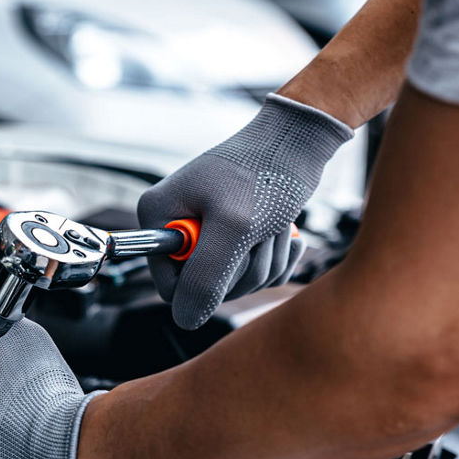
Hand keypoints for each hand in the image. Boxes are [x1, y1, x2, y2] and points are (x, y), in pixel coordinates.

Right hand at [137, 93, 352, 329]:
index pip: (169, 286)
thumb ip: (204, 278)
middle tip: (258, 232)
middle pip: (204, 287)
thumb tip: (185, 320)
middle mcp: (176, 225)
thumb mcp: (234, 228)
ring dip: (264, 261)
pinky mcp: (235, 236)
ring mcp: (206, 232)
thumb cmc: (266, 171)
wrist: (300, 139)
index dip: (204, 283)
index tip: (231, 252)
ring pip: (235, 282)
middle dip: (242, 268)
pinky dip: (276, 258)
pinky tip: (283, 232)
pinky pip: (254, 272)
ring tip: (272, 225)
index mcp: (159, 217)